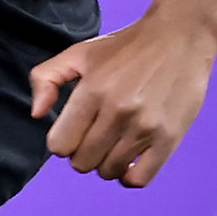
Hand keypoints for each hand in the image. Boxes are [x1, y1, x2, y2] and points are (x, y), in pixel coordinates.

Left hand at [27, 0, 216, 187]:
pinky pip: (139, 179)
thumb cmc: (127, 46)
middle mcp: (117, 112)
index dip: (63, 141)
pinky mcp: (169, 138)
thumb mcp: (79, 52)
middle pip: (82, 163)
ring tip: (114, 144)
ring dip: (106, 163)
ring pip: (108, 171)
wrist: (180, 36)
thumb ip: (46, 78)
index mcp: (92, 91)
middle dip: (83, 153)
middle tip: (96, 136)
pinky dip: (129, 177)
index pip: (59, 145)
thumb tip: (36, 113)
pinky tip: (129, 160)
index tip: (75, 131)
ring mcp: (144, 127)